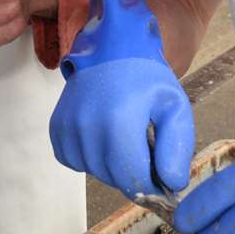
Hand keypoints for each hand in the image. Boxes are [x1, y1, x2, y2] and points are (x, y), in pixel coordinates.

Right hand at [48, 0, 193, 199]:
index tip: (162, 178)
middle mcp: (87, 126)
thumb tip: (172, 184)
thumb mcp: (174, 106)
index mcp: (119, 121)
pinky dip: (89, 158)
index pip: (134, 180)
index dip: (152, 186)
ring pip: (93, 171)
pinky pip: (73, 161)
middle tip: (145, 150)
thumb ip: (177, 147)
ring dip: (111, 166)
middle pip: (113, 178)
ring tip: (124, 139)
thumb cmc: (147, 78)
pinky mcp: (57, 127)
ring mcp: (68, 126)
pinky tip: (103, 137)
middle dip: (133, 174)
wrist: (112, 47)